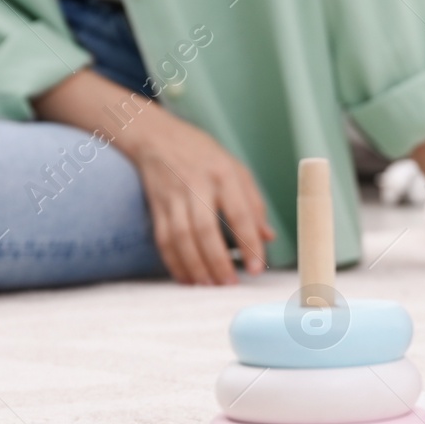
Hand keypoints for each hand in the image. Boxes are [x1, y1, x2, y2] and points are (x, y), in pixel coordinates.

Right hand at [123, 108, 276, 284]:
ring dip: (195, 266)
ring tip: (210, 285)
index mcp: (224, 175)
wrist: (159, 138)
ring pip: (181, 237)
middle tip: (229, 284)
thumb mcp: (237, 170)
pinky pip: (163, 239)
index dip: (249, 243)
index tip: (256, 268)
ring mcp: (173, 197)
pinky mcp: (156, 207)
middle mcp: (197, 185)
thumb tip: (268, 238)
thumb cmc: (205, 156)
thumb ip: (254, 204)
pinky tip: (187, 278)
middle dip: (218, 261)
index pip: (239, 213)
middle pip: (205, 229)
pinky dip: (174, 262)